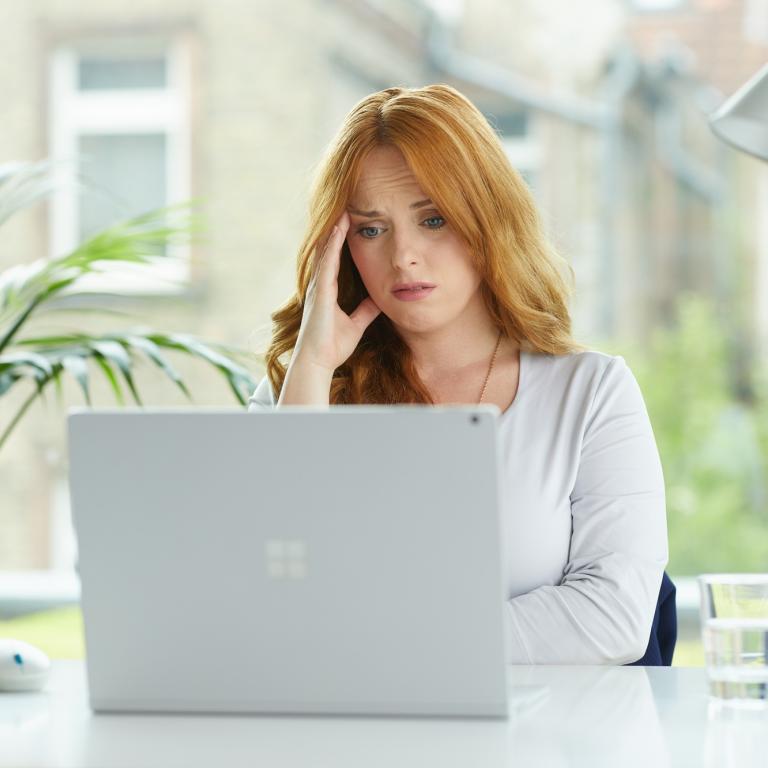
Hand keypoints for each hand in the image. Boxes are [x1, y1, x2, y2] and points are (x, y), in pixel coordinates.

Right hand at [293, 211, 380, 371]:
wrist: (318, 362)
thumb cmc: (332, 347)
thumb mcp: (356, 325)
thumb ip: (365, 311)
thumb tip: (379, 300)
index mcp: (326, 292)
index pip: (334, 260)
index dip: (340, 242)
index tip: (348, 224)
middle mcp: (319, 286)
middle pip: (327, 251)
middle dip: (335, 230)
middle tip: (345, 208)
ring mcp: (318, 287)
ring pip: (326, 252)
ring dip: (334, 231)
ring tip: (343, 210)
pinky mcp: (320, 292)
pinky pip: (327, 263)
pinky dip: (333, 245)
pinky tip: (338, 230)